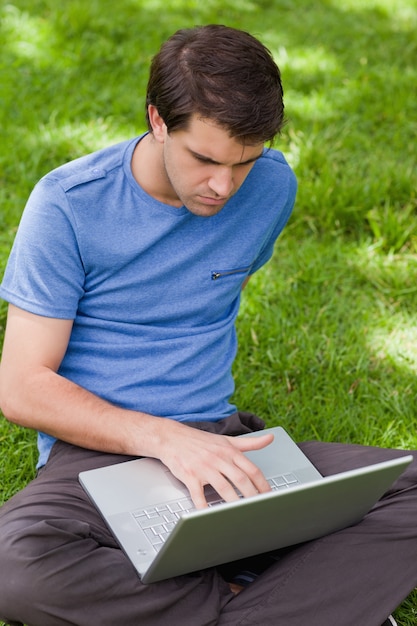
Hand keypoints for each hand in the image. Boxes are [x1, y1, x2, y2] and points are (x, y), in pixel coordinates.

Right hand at [157, 421, 273, 507]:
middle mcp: (219, 458)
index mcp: (230, 451)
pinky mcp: (190, 476)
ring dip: (234, 503)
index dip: (263, 485)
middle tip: (260, 509)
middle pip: (241, 480)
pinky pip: (199, 495)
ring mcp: (204, 467)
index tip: (270, 497)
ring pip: (224, 488)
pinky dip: (204, 507)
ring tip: (242, 515)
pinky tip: (209, 516)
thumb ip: (250, 442)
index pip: (252, 469)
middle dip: (253, 497)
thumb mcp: (227, 440)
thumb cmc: (200, 441)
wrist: (171, 437)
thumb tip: (270, 438)